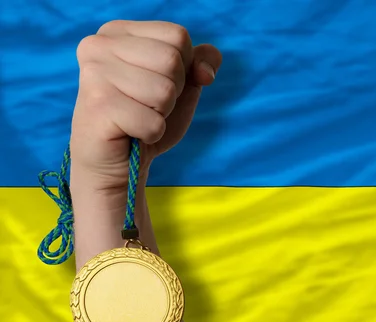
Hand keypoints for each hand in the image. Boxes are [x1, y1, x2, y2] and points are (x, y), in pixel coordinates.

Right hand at [70, 20, 221, 194]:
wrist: (116, 161)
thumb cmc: (146, 117)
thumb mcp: (182, 85)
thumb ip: (201, 63)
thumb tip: (205, 72)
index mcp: (118, 31)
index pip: (178, 36)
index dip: (183, 68)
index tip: (157, 83)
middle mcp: (99, 45)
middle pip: (172, 60)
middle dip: (173, 92)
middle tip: (147, 105)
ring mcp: (94, 74)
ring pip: (164, 92)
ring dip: (161, 114)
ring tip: (137, 117)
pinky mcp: (98, 107)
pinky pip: (153, 122)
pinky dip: (152, 134)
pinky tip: (131, 133)